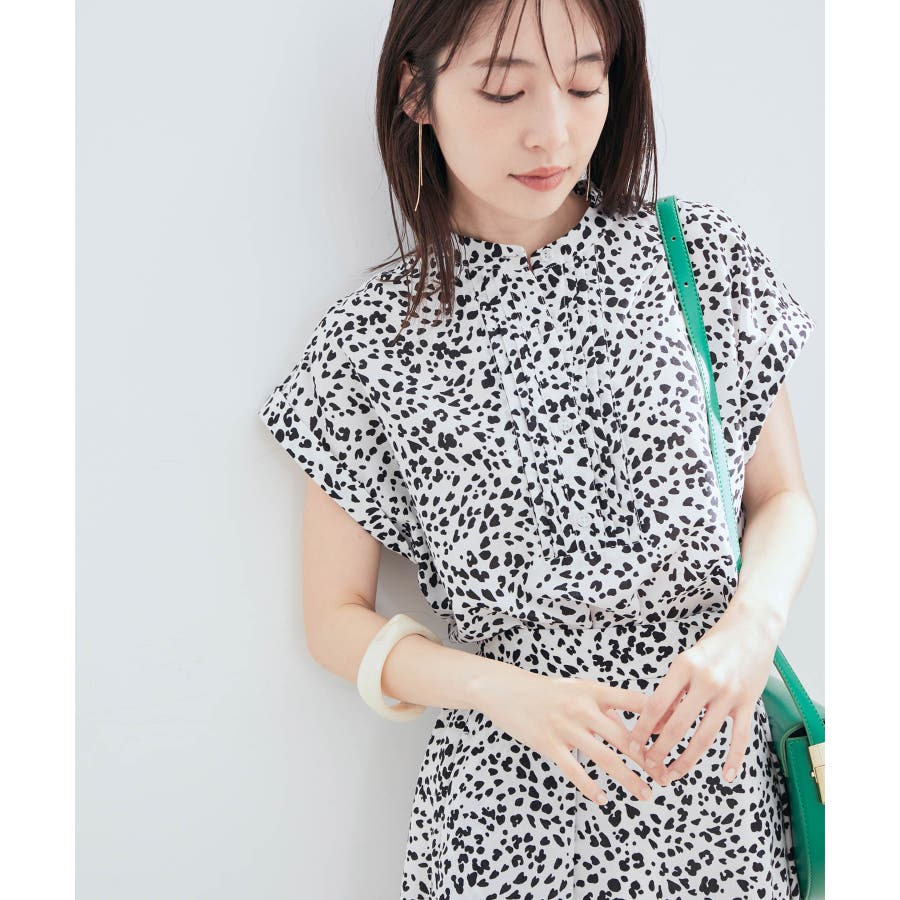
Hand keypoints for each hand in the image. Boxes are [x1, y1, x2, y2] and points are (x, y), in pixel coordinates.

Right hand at [476, 667, 655, 805]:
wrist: (505, 689)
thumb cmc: (546, 691)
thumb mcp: (577, 689)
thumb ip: (605, 706)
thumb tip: (629, 726)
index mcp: (593, 691)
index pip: (635, 702)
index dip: (659, 717)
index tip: (679, 734)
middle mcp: (582, 708)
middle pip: (625, 736)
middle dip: (648, 758)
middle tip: (666, 775)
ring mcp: (565, 727)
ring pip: (604, 757)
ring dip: (628, 778)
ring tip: (645, 793)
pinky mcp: (549, 744)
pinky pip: (574, 770)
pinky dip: (590, 787)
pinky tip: (603, 799)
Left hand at [627, 603, 779, 786]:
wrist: (752, 627)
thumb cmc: (714, 645)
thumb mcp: (686, 661)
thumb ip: (673, 691)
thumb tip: (653, 723)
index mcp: (685, 666)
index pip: (657, 704)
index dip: (642, 728)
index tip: (633, 744)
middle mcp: (706, 680)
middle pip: (678, 725)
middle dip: (660, 749)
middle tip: (649, 765)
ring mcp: (729, 693)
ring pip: (705, 737)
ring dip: (686, 760)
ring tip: (672, 774)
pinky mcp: (749, 702)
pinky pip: (740, 737)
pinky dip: (733, 760)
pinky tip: (725, 777)